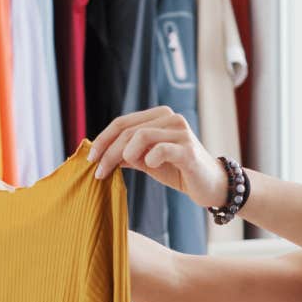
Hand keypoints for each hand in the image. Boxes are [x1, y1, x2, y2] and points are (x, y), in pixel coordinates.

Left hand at [88, 107, 229, 208]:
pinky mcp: (188, 150)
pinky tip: (148, 166)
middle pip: (128, 130)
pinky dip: (149, 158)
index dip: (103, 139)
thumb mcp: (148, 161)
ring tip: (118, 170)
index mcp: (159, 116)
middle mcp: (170, 118)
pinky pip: (161, 149)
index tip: (90, 158)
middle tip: (98, 171)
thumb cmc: (179, 171)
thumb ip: (128, 154)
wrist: (211, 185)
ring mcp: (180, 132)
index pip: (123, 122)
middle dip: (108, 151)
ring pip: (140, 136)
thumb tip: (100, 155)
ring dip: (123, 155)